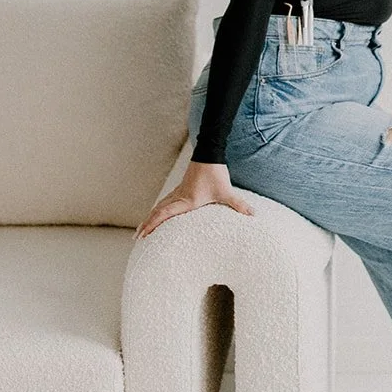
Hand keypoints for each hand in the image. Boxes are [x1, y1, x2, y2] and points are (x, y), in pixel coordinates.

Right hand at [134, 160, 255, 238]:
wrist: (208, 154)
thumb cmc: (215, 173)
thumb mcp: (226, 192)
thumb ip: (238, 205)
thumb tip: (253, 214)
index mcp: (186, 201)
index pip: (164, 214)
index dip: (153, 224)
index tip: (143, 234)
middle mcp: (179, 197)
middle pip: (157, 211)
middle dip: (147, 225)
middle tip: (137, 237)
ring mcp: (178, 192)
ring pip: (160, 206)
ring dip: (150, 217)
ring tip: (142, 228)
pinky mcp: (181, 188)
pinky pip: (165, 201)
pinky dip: (158, 209)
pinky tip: (158, 213)